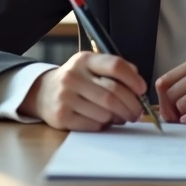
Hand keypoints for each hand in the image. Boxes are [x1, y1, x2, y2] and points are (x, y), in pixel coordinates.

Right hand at [17, 52, 146, 130]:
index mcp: (84, 60)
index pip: (115, 66)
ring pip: (105, 112)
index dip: (133, 80)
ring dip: (119, 117)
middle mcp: (73, 76)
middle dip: (131, 105)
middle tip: (138, 112)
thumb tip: (138, 82)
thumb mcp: (91, 66)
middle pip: (113, 93)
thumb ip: (114, 70)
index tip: (142, 90)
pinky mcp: (62, 116)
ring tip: (121, 116)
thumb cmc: (76, 80)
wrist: (43, 92)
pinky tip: (105, 121)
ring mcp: (66, 97)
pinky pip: (94, 124)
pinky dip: (105, 125)